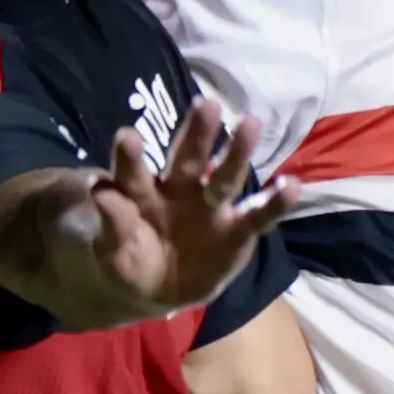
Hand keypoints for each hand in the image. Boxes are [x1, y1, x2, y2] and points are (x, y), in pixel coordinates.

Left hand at [79, 93, 301, 312]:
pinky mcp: (237, 231)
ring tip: (251, 124)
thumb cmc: (131, 260)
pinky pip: (258, 215)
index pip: (135, 171)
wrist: (158, 289)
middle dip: (197, 133)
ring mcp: (211, 207)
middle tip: (206, 104)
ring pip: (226, 176)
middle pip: (188, 158)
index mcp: (144, 193)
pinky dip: (275, 202)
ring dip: (238, 152)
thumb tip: (100, 191)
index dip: (131, 156)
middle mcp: (180, 190)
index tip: (127, 136)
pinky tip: (292, 185)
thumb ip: (112, 223)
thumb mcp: (114, 251)